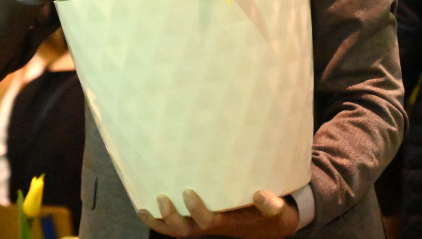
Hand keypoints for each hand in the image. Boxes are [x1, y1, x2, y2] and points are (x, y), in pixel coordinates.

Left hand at [137, 189, 298, 238]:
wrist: (270, 224)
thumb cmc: (272, 214)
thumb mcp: (278, 210)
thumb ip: (272, 204)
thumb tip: (261, 195)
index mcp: (229, 223)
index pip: (208, 222)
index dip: (196, 211)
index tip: (187, 191)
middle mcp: (213, 226)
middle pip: (187, 231)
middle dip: (172, 218)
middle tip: (162, 198)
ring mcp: (203, 225)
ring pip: (177, 230)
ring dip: (160, 222)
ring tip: (143, 208)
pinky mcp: (198, 219)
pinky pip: (176, 224)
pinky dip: (159, 219)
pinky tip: (143, 206)